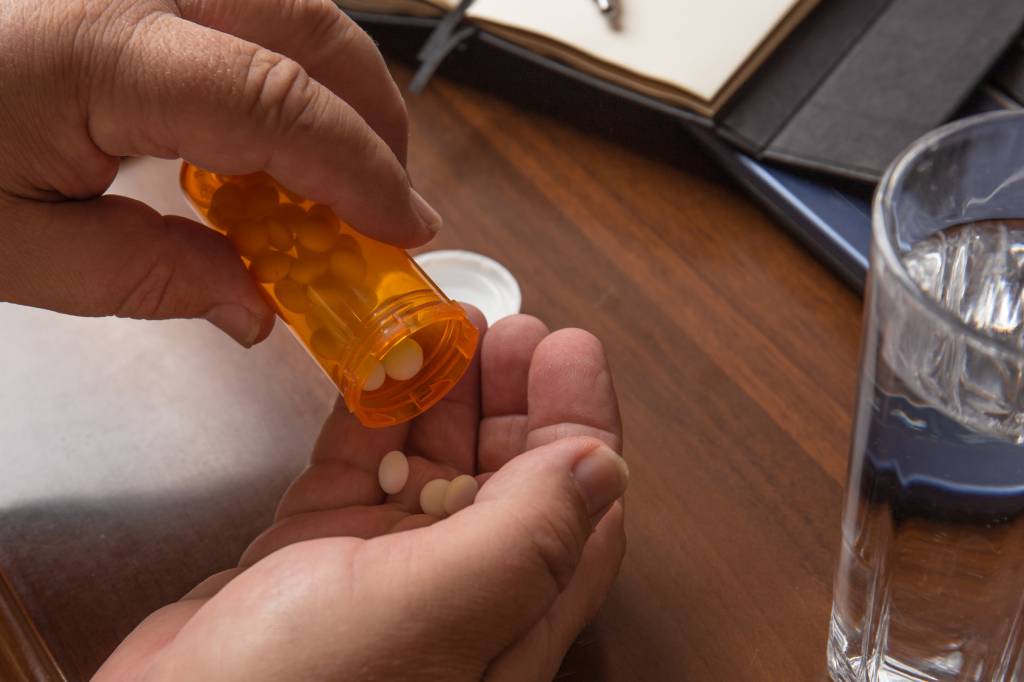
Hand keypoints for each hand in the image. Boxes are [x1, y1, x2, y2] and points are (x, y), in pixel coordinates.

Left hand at [0, 0, 438, 346]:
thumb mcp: (6, 247)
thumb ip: (144, 276)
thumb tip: (255, 305)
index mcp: (104, 45)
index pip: (280, 102)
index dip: (360, 169)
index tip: (406, 228)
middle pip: (307, 23)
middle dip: (372, 113)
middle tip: (387, 197)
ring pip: (283, 3)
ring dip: (333, 84)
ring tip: (335, 168)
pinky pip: (236, 9)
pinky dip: (279, 66)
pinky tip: (263, 129)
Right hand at [95, 313, 626, 681]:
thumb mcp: (437, 609)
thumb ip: (527, 537)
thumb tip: (606, 464)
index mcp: (510, 615)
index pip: (576, 510)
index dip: (582, 425)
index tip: (569, 348)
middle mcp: (457, 590)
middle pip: (508, 475)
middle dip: (514, 397)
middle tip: (508, 328)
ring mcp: (381, 567)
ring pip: (433, 460)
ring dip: (446, 391)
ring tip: (450, 324)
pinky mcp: (313, 546)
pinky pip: (356, 462)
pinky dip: (372, 409)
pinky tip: (380, 357)